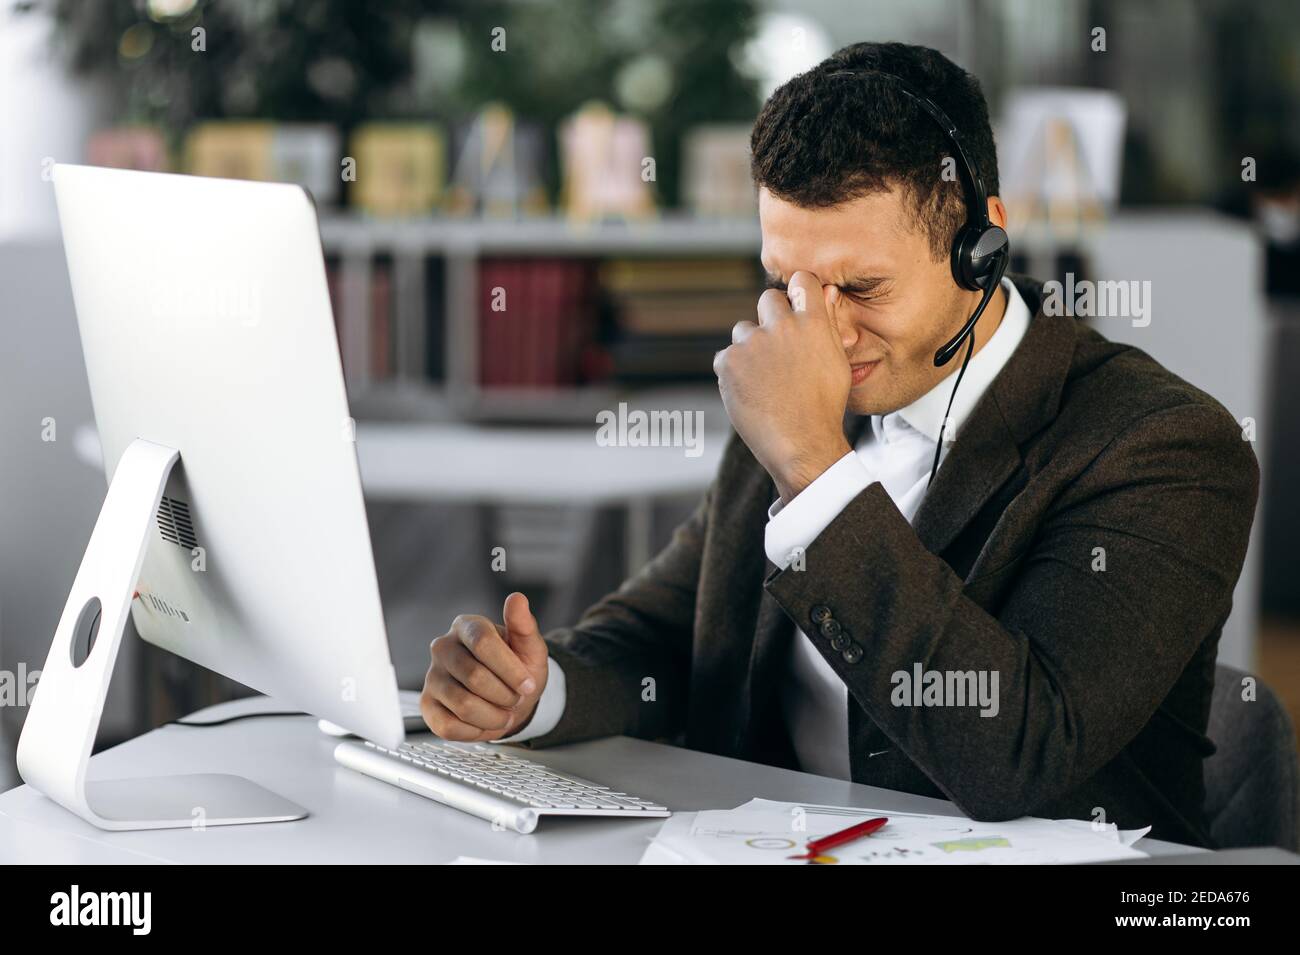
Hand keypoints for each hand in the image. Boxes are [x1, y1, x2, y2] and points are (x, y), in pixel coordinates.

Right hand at [421, 592, 549, 740]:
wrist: (510, 697)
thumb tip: (517, 598)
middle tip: (516, 698)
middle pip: (474, 676)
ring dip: (494, 716)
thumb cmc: (519, 669)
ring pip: (463, 705)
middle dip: (505, 695)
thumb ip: (524, 625)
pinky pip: (450, 726)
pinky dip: (476, 730)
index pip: (483, 642)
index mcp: (467, 626)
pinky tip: (485, 721)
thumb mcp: (530, 648)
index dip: (510, 669)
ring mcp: (432, 676)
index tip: (528, 685)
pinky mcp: (427, 705)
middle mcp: (443, 647)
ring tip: (505, 712)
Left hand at [713, 270, 851, 501]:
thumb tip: (827, 291)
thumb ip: (827, 324)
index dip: (797, 291)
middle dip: (771, 318)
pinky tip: (750, 392)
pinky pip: (726, 357)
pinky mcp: (728, 361)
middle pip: (768, 299)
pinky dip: (733, 372)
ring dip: (750, 347)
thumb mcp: (836, 362)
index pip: (802, 280)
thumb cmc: (824, 406)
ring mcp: (753, 343)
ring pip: (743, 330)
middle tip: (776, 350)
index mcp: (813, 323)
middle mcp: (782, 326)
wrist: (802, 444)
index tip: (795, 304)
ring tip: (765, 379)